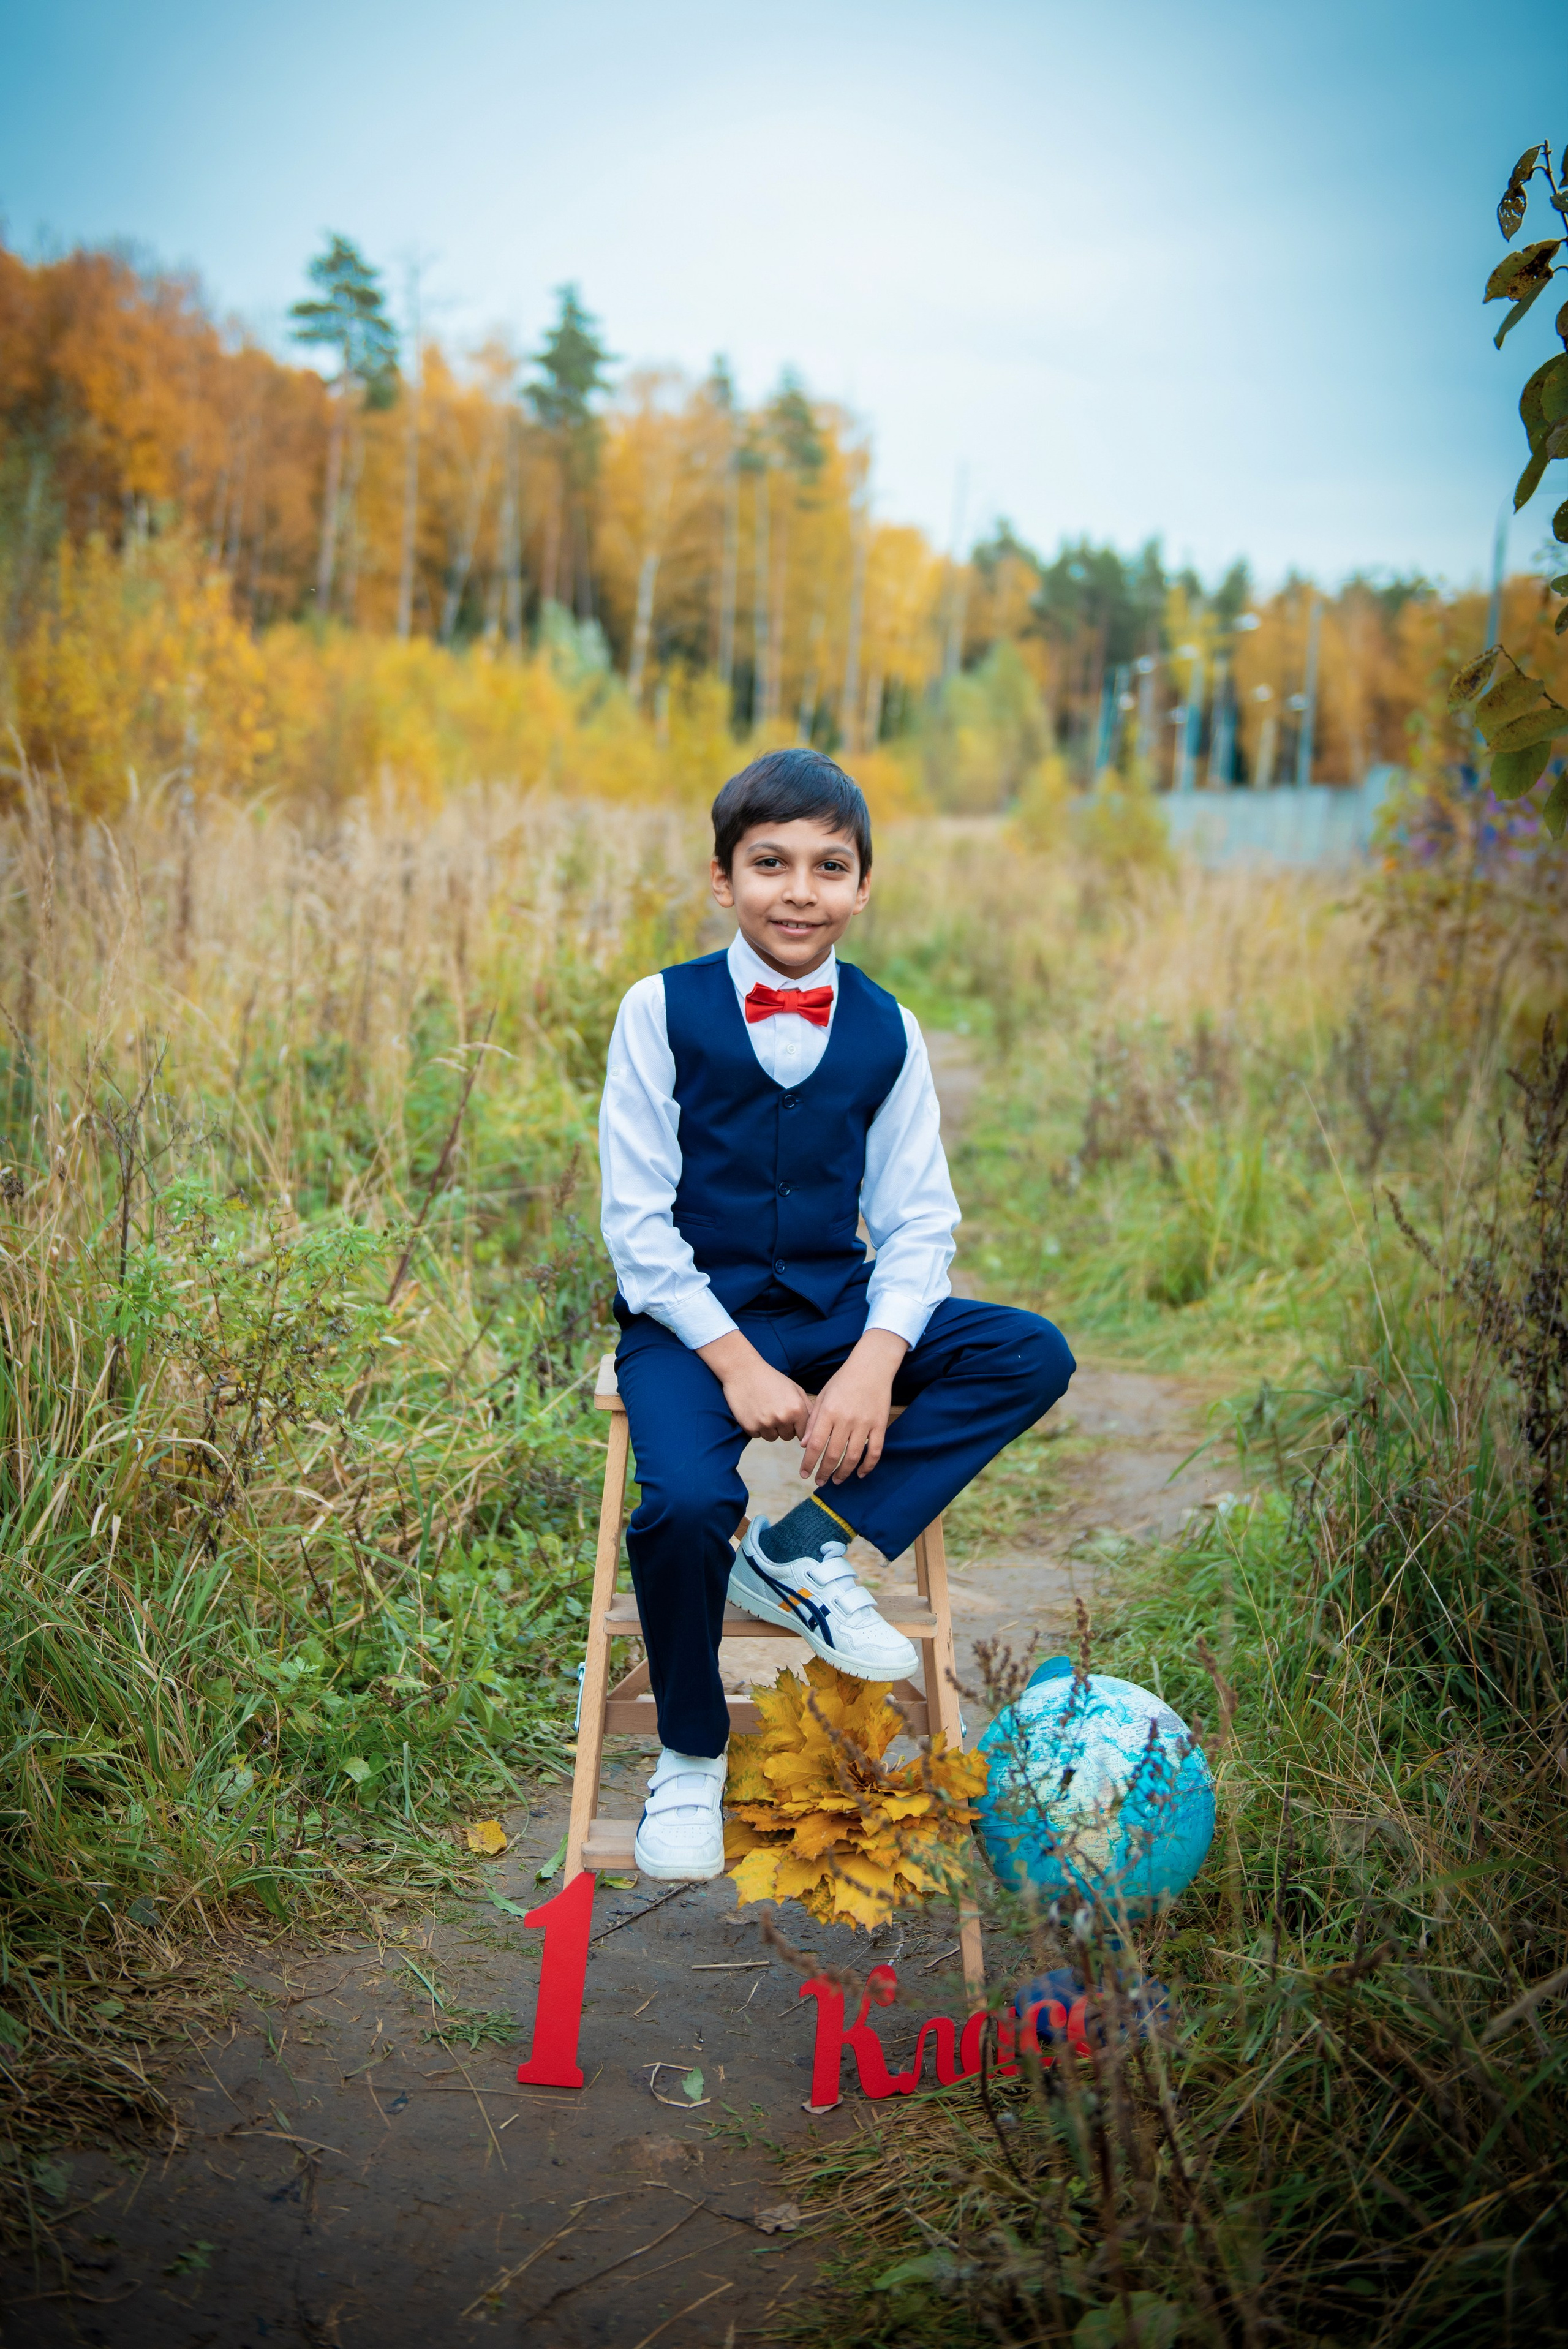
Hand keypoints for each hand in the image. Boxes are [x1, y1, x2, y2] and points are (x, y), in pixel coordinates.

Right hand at [697, 1330, 809, 1439]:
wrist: (743, 1370)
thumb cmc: (771, 1378)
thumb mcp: (795, 1389)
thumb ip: (808, 1408)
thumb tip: (814, 1427)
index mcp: (797, 1409)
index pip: (804, 1433)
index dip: (798, 1427)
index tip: (792, 1420)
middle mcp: (782, 1418)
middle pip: (788, 1437)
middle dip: (784, 1428)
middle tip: (775, 1410)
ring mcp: (765, 1423)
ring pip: (772, 1437)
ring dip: (770, 1428)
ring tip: (764, 1409)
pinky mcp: (750, 1427)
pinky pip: (757, 1435)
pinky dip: (756, 1426)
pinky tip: (754, 1411)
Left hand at [800, 1328, 907, 1484]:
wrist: (871, 1366)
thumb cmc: (843, 1380)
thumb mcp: (823, 1396)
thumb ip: (814, 1421)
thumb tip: (804, 1445)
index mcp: (829, 1412)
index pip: (815, 1444)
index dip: (809, 1463)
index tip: (804, 1474)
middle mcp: (846, 1420)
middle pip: (833, 1454)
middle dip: (824, 1472)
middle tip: (819, 1482)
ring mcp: (865, 1423)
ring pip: (853, 1456)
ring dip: (843, 1472)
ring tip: (836, 1480)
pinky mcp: (880, 1425)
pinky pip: (875, 1451)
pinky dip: (868, 1466)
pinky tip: (860, 1473)